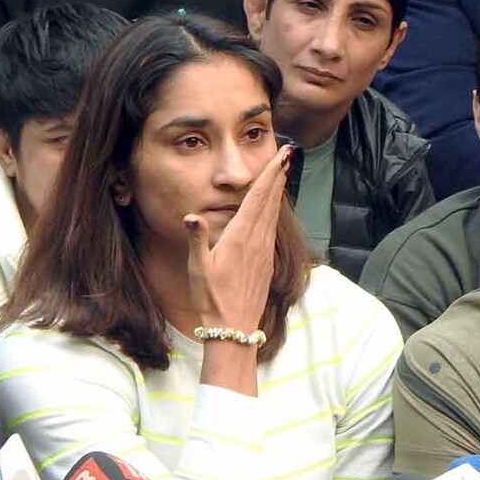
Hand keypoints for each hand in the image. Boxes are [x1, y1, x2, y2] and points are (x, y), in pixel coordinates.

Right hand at [184, 145, 290, 331]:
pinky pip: (274, 227)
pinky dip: (275, 209)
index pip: (257, 198)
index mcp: (241, 237)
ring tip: (284, 170)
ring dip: (279, 189)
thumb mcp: (199, 269)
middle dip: (278, 174)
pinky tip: (276, 205)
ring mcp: (265, 250)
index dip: (269, 174)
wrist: (234, 326)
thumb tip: (191, 216)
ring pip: (274, 212)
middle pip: (271, 200)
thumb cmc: (212, 298)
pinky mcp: (268, 260)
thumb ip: (198, 240)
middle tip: (287, 152)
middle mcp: (258, 240)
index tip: (281, 156)